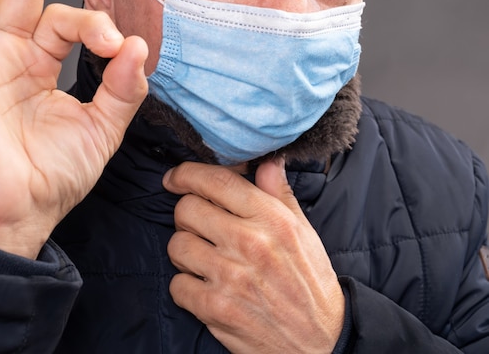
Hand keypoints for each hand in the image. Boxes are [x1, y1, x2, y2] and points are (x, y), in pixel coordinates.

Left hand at [162, 159, 343, 353]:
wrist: (321, 342)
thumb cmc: (310, 281)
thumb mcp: (303, 230)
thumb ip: (278, 193)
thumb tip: (267, 161)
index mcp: (271, 218)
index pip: (216, 181)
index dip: (186, 173)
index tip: (175, 177)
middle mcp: (249, 242)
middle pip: (187, 209)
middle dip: (186, 214)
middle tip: (199, 226)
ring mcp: (230, 276)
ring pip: (177, 245)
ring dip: (185, 250)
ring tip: (204, 258)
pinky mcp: (217, 309)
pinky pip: (177, 285)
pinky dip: (186, 286)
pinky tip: (206, 286)